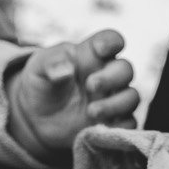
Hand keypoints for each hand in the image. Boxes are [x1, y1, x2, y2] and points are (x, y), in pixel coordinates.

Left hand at [5, 29, 137, 161]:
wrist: (36, 119)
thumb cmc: (42, 85)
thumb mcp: (38, 69)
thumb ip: (51, 63)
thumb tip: (67, 68)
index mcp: (91, 55)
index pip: (111, 40)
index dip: (112, 42)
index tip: (101, 48)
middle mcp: (107, 75)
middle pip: (126, 69)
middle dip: (112, 77)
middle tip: (90, 85)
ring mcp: (112, 99)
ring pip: (132, 97)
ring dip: (115, 104)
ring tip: (91, 111)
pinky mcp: (113, 123)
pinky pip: (129, 124)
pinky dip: (120, 126)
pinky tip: (100, 128)